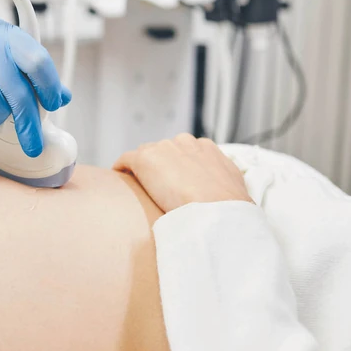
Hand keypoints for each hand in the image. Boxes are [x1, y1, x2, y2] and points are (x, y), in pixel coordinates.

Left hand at [113, 133, 253, 212]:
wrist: (216, 207)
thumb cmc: (229, 205)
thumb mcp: (232, 187)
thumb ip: (222, 182)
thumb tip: (224, 193)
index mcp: (206, 148)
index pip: (185, 151)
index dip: (177, 166)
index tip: (174, 179)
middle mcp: (184, 143)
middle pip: (164, 151)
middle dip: (160, 166)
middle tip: (156, 187)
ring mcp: (163, 149)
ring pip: (145, 156)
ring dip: (142, 169)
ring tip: (138, 186)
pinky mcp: (144, 159)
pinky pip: (126, 160)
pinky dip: (121, 166)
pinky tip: (118, 176)